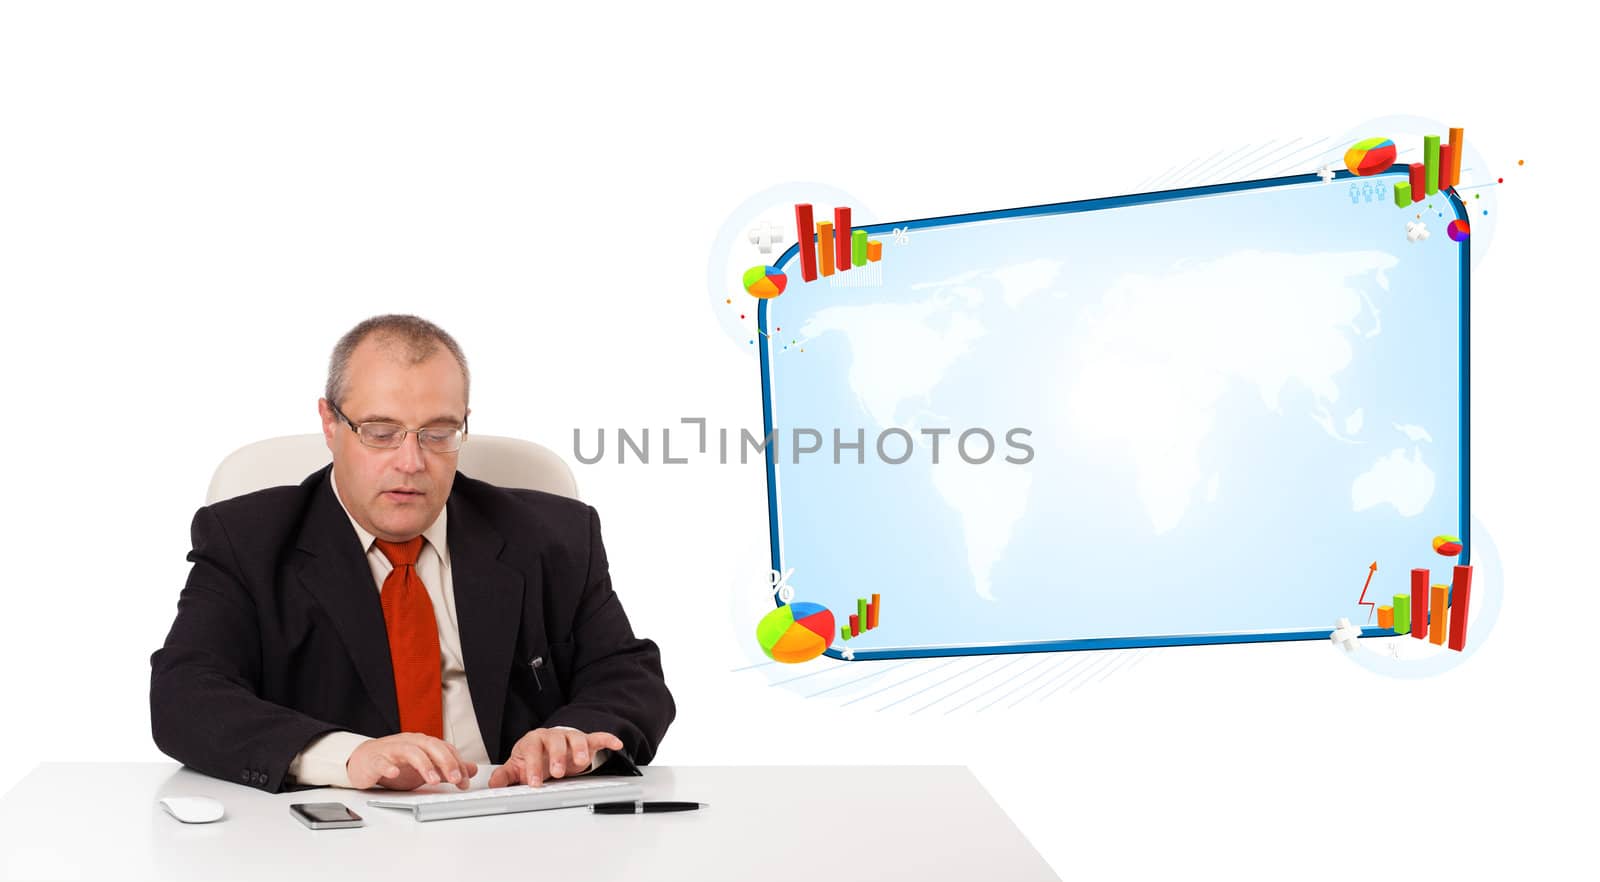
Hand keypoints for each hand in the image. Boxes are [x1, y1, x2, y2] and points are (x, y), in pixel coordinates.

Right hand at [346, 733, 478, 790]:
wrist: (364, 760)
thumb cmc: (395, 762)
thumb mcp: (424, 768)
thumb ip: (446, 768)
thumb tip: (471, 770)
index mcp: (423, 744)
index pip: (445, 749)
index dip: (457, 764)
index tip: (465, 781)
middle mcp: (410, 743)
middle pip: (431, 746)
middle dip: (446, 762)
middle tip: (455, 779)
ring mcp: (392, 749)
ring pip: (411, 752)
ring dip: (424, 765)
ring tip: (433, 780)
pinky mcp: (375, 759)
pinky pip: (382, 761)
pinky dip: (389, 767)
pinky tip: (395, 774)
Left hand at [488, 728, 622, 787]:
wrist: (550, 748)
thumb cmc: (535, 757)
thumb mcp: (518, 766)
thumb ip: (507, 776)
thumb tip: (494, 784)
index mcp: (533, 741)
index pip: (531, 749)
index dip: (533, 765)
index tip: (534, 782)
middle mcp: (552, 736)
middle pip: (555, 741)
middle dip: (557, 757)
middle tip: (556, 773)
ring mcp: (570, 737)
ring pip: (576, 738)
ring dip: (579, 749)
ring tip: (581, 762)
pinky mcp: (586, 740)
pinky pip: (597, 737)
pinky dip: (607, 739)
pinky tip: (616, 744)